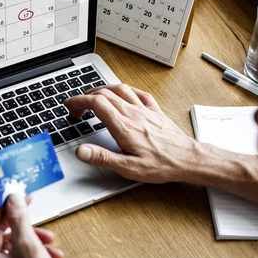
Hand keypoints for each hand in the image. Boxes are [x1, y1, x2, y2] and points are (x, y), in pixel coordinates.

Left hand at [0, 194, 72, 257]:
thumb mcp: (28, 245)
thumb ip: (18, 217)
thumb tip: (12, 199)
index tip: (6, 193)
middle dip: (19, 222)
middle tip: (26, 205)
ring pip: (13, 245)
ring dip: (32, 237)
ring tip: (47, 237)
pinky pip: (20, 257)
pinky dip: (35, 251)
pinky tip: (51, 253)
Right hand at [64, 84, 201, 183]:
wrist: (188, 160)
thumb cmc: (162, 165)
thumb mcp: (128, 168)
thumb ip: (102, 157)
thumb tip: (81, 151)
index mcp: (123, 127)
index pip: (96, 103)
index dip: (78, 101)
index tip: (69, 105)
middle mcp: (133, 114)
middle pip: (104, 94)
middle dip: (86, 97)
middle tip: (77, 108)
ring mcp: (145, 110)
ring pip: (120, 89)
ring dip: (103, 89)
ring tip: (94, 96)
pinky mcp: (155, 111)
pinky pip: (138, 93)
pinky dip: (125, 90)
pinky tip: (122, 94)